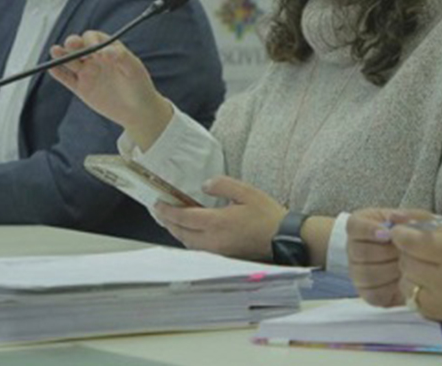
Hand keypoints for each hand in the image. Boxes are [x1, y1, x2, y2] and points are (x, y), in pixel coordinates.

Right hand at [48, 31, 171, 147]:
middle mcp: (95, 59)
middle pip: (78, 46)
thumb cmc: (139, 86)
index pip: (94, 38)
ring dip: (61, 54)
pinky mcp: (81, 88)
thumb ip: (122, 58)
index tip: (94, 49)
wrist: (138, 111)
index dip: (91, 40)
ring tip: (55, 50)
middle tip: (71, 44)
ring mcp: (87, 73)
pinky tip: (52, 68)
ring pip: (70, 61)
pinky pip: (67, 78)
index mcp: (108, 50)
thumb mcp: (134, 70)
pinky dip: (59, 73)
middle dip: (73, 43)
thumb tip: (107, 51)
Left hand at [153, 177, 286, 260]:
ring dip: (177, 231)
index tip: (158, 203)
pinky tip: (190, 232)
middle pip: (181, 232)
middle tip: (160, 211)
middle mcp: (213, 240)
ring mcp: (218, 251)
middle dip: (168, 222)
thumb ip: (222, 185)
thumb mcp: (246, 191)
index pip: (183, 217)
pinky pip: (198, 249)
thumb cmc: (267, 215)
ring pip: (188, 243)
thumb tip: (204, 186)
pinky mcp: (224, 255)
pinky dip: (189, 239)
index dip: (168, 210)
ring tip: (171, 221)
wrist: (283, 238)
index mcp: (216, 223)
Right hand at [346, 208, 438, 307]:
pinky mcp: (367, 292)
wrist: (403, 253)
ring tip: (407, 266)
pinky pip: (373, 294)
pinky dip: (390, 289)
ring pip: (366, 274)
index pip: (355, 227)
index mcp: (358, 226)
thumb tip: (398, 217)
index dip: (370, 231)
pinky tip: (402, 281)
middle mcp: (352, 249)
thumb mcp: (409, 219)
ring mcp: (357, 272)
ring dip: (390, 271)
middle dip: (387, 252)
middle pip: (361, 252)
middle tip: (405, 251)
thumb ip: (408, 216)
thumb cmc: (406, 233)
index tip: (387, 234)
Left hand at [391, 226, 441, 322]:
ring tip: (428, 267)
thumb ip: (439, 234)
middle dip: (408, 253)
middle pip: (405, 263)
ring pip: (407, 285)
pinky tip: (433, 284)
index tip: (403, 231)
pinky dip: (419, 292)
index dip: (402, 234)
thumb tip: (410, 231)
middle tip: (421, 248)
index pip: (409, 242)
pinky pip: (418, 303)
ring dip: (411, 274)